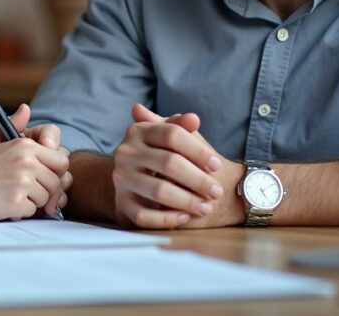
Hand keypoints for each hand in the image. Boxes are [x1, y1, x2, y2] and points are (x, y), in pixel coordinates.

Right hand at [0, 104, 70, 220]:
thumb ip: (13, 124)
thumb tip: (26, 108)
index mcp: (24, 145)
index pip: (62, 160)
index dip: (55, 170)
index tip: (44, 176)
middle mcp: (26, 162)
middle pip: (57, 182)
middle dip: (46, 189)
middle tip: (29, 191)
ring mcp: (22, 183)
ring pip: (47, 198)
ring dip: (33, 201)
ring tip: (12, 195)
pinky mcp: (15, 203)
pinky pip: (32, 211)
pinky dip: (22, 211)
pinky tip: (5, 204)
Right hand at [111, 103, 238, 228]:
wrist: (131, 179)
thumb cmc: (158, 155)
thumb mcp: (168, 137)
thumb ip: (180, 126)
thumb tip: (193, 118)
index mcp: (138, 131)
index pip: (172, 134)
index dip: (198, 150)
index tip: (217, 165)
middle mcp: (125, 152)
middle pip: (169, 163)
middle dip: (198, 180)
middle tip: (217, 192)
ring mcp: (121, 179)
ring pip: (159, 191)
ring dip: (188, 201)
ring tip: (206, 207)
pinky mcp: (121, 204)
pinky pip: (145, 216)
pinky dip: (168, 219)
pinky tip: (185, 217)